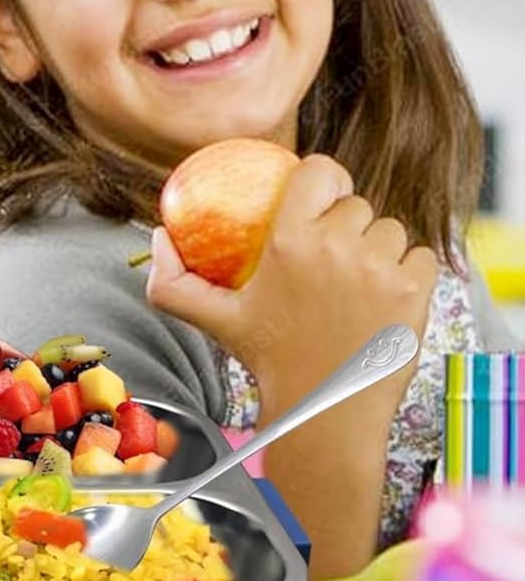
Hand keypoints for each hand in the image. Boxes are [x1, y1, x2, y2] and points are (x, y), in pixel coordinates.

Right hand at [146, 154, 435, 417]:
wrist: (324, 410)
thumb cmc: (267, 360)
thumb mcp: (211, 318)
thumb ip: (170, 280)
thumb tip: (158, 235)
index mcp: (289, 240)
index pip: (322, 170)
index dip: (326, 178)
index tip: (322, 200)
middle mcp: (337, 246)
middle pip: (358, 205)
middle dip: (348, 225)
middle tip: (334, 260)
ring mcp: (381, 268)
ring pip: (392, 230)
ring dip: (379, 249)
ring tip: (360, 281)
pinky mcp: (415, 291)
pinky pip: (422, 257)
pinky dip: (409, 272)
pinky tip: (386, 296)